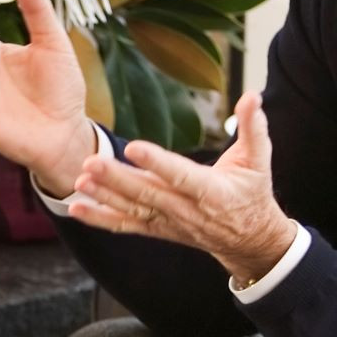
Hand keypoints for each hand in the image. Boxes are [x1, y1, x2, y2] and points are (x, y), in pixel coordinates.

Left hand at [69, 92, 298, 282]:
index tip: (134, 147)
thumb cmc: (252, 193)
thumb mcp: (259, 159)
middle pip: (148, 193)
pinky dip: (100, 218)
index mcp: (211, 190)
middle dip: (118, 179)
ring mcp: (169, 222)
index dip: (157, 163)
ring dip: (104, 196)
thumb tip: (252, 96)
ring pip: (132, 210)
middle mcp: (186, 209)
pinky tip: (76, 208)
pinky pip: (125, 225)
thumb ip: (254, 126)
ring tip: (80, 180)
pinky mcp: (157, 229)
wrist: (249, 240)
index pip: (181, 175)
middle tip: (92, 162)